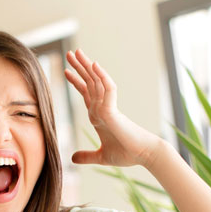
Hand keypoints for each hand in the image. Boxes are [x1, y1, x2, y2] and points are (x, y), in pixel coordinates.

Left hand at [64, 49, 161, 168]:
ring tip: (76, 53)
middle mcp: (103, 108)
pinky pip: (108, 90)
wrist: (143, 155)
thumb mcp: (101, 156)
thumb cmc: (127, 154)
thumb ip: (87, 156)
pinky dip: (101, 76)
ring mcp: (108, 108)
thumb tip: (72, 159)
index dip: (77, 82)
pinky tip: (94, 65)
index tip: (67, 71)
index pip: (87, 93)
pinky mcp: (114, 112)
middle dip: (79, 68)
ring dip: (86, 66)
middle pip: (90, 83)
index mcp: (100, 115)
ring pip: (96, 82)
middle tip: (69, 53)